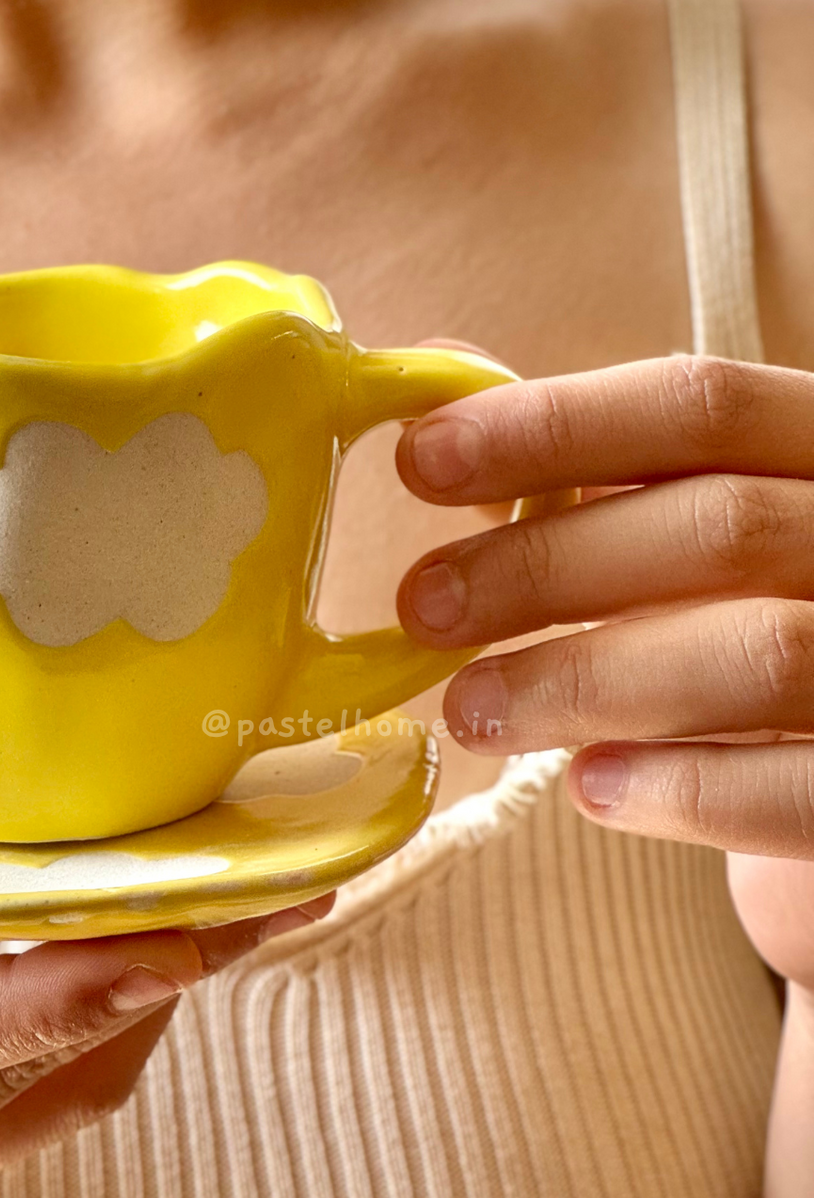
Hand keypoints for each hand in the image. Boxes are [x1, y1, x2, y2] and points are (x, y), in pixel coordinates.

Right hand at [0, 823, 326, 1197]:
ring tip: (242, 892)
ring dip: (144, 998)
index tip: (171, 937)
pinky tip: (112, 914)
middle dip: (150, 979)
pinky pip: (12, 1095)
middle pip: (11, 1076)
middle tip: (269, 879)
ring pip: (37, 1099)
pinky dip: (81, 1012)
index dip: (44, 997)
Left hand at [392, 354, 813, 992]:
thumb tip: (435, 407)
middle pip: (722, 527)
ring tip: (473, 710)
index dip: (554, 426)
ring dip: (585, 680)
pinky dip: (682, 788)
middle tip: (426, 607)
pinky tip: (589, 784)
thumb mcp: (693, 521)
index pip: (705, 406)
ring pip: (758, 652)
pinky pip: (796, 790)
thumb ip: (587, 467)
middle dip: (548, 565)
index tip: (421, 460)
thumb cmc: (752, 615)